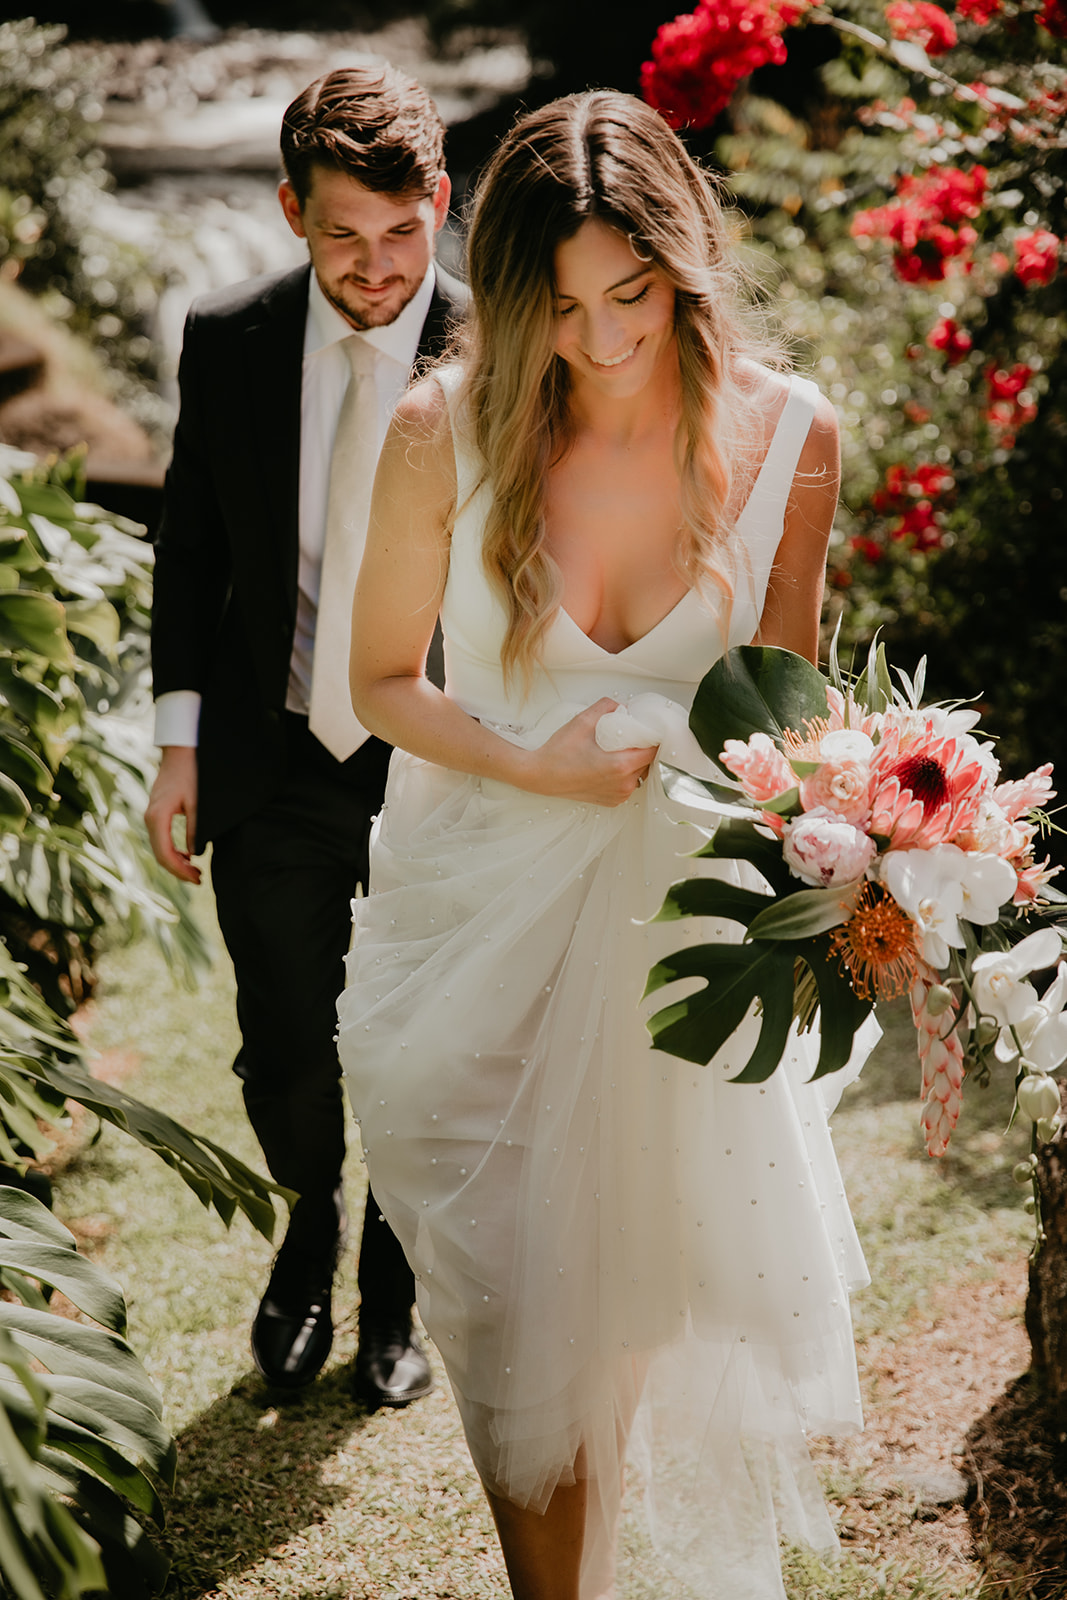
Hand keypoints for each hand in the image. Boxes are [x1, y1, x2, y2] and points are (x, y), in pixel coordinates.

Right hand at [145, 745, 200, 883]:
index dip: (180, 871)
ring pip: (160, 848)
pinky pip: (161, 838)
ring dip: (176, 862)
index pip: (165, 854)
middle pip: (160, 854)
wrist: (181, 752)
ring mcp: (151, 815)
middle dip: (179, 870)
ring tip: (195, 871)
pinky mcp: (156, 812)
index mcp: (157, 817)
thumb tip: (194, 854)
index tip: (197, 878)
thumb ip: (196, 829)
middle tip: (199, 879)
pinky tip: (187, 856)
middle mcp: (150, 818)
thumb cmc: (191, 774)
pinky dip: (173, 851)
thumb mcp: (197, 803)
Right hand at [521, 699, 657, 806]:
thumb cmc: (559, 752)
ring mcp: (619, 795)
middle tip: (632, 736)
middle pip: (648, 762)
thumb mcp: (582, 721)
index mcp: (620, 765)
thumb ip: (606, 707)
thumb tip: (622, 704)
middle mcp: (623, 784)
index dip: (653, 737)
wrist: (540, 776)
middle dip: (644, 748)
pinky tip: (611, 764)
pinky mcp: (613, 801)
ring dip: (636, 762)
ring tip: (620, 750)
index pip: (653, 750)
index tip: (647, 728)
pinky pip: (629, 785)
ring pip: (640, 774)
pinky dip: (626, 775)